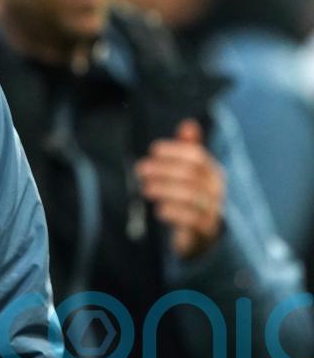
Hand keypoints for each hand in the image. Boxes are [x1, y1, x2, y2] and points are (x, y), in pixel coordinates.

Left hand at [135, 119, 225, 259]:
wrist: (202, 234)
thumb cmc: (192, 196)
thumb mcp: (190, 172)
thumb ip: (188, 148)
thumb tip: (189, 123)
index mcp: (212, 171)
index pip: (196, 156)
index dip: (174, 151)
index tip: (153, 150)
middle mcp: (217, 188)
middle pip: (191, 174)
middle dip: (163, 170)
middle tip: (140, 170)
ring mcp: (214, 209)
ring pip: (190, 195)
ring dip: (164, 190)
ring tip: (145, 188)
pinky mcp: (207, 229)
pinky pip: (192, 219)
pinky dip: (174, 212)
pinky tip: (159, 210)